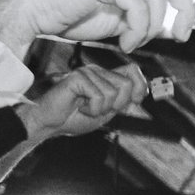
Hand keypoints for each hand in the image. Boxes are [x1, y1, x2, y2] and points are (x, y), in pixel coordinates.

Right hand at [0, 0, 194, 57]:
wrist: (33, 11)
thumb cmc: (69, 14)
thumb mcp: (119, 19)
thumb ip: (146, 18)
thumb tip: (172, 27)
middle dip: (190, 8)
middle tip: (184, 35)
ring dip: (152, 26)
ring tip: (135, 42)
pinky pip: (138, 3)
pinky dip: (138, 28)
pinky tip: (126, 41)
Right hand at [16, 64, 150, 144]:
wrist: (51, 124)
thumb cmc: (74, 117)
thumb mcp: (107, 110)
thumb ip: (124, 100)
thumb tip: (144, 92)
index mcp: (106, 77)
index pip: (133, 70)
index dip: (140, 87)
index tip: (134, 102)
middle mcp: (97, 71)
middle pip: (127, 85)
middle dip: (117, 104)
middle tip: (98, 109)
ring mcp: (87, 72)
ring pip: (113, 93)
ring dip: (101, 109)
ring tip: (85, 108)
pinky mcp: (77, 77)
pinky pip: (98, 96)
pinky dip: (92, 109)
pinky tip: (79, 107)